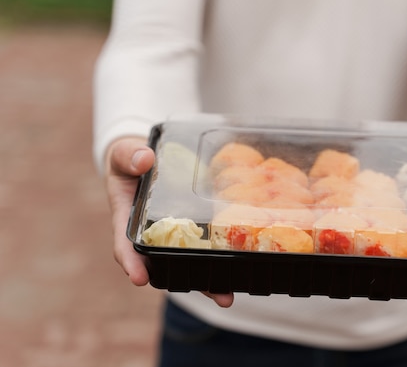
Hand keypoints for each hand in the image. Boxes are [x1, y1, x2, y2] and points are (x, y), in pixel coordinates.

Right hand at [104, 137, 234, 307]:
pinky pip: (201, 245)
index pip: (126, 245)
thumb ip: (129, 156)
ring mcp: (172, 233)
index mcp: (128, 219)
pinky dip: (217, 257)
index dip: (132, 262)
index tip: (139, 278)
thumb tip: (145, 160)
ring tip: (228, 297)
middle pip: (163, 264)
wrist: (143, 160)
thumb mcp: (124, 155)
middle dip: (184, 283)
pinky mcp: (190, 227)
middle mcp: (151, 234)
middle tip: (214, 298)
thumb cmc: (128, 160)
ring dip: (206, 281)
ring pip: (186, 261)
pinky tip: (237, 268)